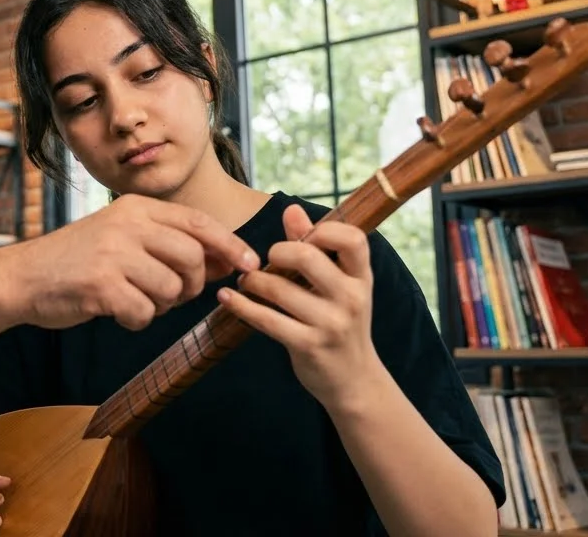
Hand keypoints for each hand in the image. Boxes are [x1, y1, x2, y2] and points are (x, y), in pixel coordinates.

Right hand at [3, 194, 260, 331]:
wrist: (22, 277)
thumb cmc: (76, 260)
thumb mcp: (121, 236)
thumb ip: (167, 243)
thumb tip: (224, 261)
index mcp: (135, 208)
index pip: (198, 222)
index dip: (230, 245)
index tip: (249, 265)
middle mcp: (127, 224)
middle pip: (192, 257)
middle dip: (192, 284)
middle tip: (172, 294)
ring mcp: (113, 254)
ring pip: (170, 288)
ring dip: (160, 304)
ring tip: (135, 299)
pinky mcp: (101, 285)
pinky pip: (143, 312)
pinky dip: (135, 319)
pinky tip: (115, 311)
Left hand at [215, 204, 383, 410]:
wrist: (354, 380)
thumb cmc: (340, 321)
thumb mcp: (339, 285)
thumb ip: (315, 247)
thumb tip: (291, 209)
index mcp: (361, 277)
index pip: (352, 238)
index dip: (323, 229)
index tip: (303, 236)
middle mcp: (351, 298)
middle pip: (305, 256)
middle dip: (276, 252)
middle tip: (265, 260)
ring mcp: (331, 324)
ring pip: (278, 288)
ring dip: (252, 281)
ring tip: (245, 281)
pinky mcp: (309, 346)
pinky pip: (266, 319)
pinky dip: (240, 305)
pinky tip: (226, 298)